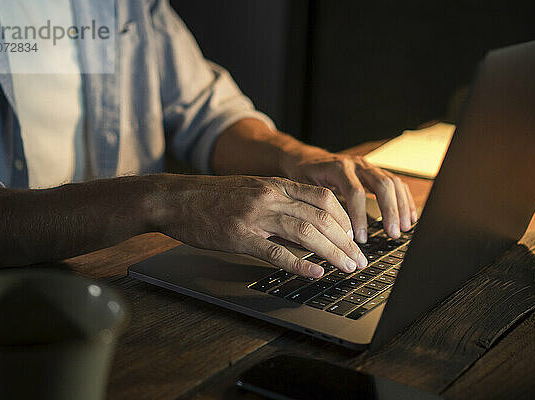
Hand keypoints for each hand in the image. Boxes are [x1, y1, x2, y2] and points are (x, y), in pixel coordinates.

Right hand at [149, 174, 367, 277]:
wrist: (176, 198)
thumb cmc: (212, 197)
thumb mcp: (251, 190)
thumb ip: (280, 204)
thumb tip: (306, 229)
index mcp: (275, 184)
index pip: (323, 197)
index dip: (346, 218)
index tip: (354, 236)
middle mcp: (270, 196)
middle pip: (321, 217)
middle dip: (346, 241)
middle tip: (359, 260)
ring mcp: (255, 215)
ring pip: (306, 232)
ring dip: (332, 252)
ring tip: (347, 268)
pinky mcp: (239, 236)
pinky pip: (276, 251)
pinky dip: (299, 264)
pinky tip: (314, 273)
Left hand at [284, 151, 416, 242]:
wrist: (305, 159)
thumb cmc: (303, 176)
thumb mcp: (303, 188)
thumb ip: (316, 205)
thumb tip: (326, 232)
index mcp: (338, 167)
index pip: (355, 191)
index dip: (360, 216)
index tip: (360, 238)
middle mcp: (356, 164)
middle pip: (381, 184)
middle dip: (390, 211)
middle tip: (392, 233)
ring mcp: (368, 166)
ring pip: (392, 183)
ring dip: (401, 207)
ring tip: (403, 228)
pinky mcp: (375, 172)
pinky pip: (396, 183)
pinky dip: (404, 200)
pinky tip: (409, 217)